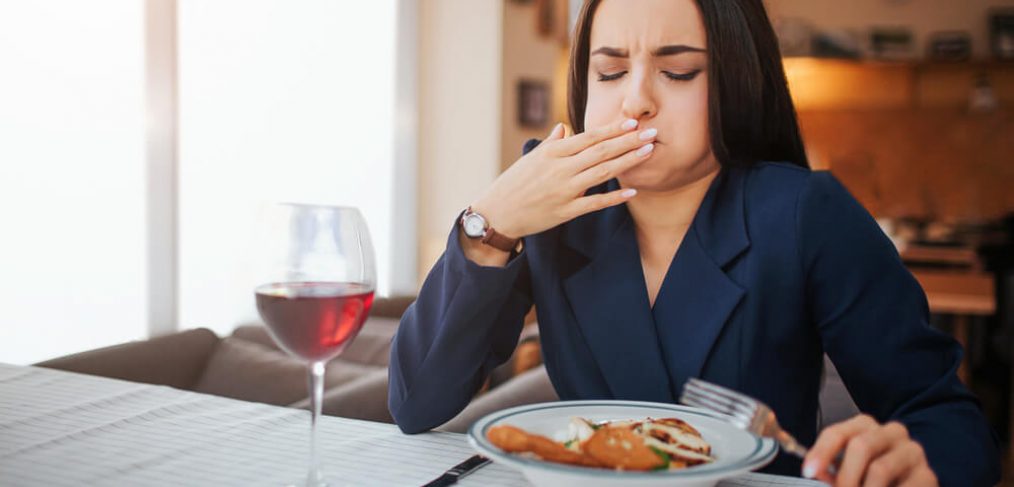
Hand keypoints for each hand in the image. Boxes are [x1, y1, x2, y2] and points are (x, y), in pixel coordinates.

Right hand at [471, 118, 656, 239]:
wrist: (497, 213)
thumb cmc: (513, 184)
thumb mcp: (530, 158)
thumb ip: (551, 143)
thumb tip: (563, 127)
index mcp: (552, 153)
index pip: (589, 137)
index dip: (613, 130)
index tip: (633, 123)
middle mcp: (560, 169)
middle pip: (601, 152)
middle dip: (629, 142)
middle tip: (652, 133)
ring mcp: (564, 191)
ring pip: (602, 173)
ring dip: (627, 162)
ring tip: (648, 152)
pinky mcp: (565, 212)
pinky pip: (594, 203)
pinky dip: (614, 197)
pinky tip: (632, 191)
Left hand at [804, 414, 936, 486]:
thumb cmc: (870, 479)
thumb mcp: (849, 473)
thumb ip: (831, 472)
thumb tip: (816, 474)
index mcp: (865, 427)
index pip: (837, 433)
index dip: (821, 452)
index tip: (809, 472)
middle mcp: (891, 432)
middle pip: (861, 446)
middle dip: (844, 476)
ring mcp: (912, 452)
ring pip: (880, 469)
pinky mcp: (928, 475)